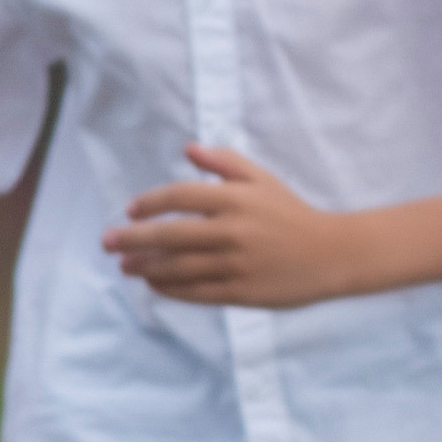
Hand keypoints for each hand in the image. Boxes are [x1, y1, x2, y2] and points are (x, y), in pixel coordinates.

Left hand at [103, 145, 352, 306]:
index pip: (179, 196)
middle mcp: (233, 230)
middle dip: (133, 238)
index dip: (150, 203)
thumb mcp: (262, 180)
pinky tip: (154, 284)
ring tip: (126, 266)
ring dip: (146, 267)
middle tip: (108, 241)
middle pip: (170, 234)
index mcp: (236, 198)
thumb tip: (188, 149)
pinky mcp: (243, 292)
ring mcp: (237, 264)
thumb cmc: (292, 214)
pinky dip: (171, 289)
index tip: (130, 210)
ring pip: (179, 267)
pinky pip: (197, 292)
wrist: (333, 254)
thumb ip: (225, 163)